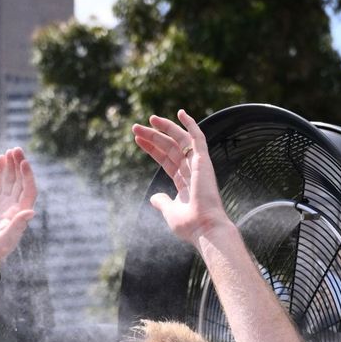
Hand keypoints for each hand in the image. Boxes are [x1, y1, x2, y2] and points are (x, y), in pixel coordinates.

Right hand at [0, 147, 36, 281]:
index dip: (28, 177)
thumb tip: (31, 212)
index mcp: (21, 215)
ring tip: (11, 151)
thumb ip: (16, 226)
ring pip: (9, 180)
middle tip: (17, 150)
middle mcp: (14, 207)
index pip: (28, 191)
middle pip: (20, 182)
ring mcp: (2, 204)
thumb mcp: (4, 241)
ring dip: (11, 166)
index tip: (24, 163)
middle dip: (20, 166)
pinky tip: (0, 159)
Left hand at [132, 110, 229, 244]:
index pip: (166, 160)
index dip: (152, 149)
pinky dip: (191, 125)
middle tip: (135, 127)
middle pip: (169, 148)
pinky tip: (180, 113)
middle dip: (152, 137)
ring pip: (180, 141)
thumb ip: (162, 202)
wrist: (205, 228)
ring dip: (164, 128)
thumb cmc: (190, 225)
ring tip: (148, 119)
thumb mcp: (170, 212)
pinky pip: (197, 138)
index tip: (138, 140)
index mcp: (185, 183)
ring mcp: (198, 166)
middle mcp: (192, 172)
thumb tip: (154, 198)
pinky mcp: (203, 162)